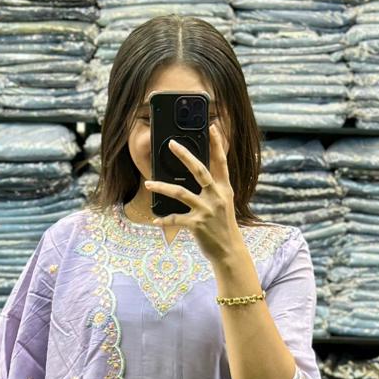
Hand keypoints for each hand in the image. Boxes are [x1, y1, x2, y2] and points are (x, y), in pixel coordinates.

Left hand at [144, 121, 241, 264]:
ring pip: (181, 193)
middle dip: (184, 155)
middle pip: (199, 170)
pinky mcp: (197, 224)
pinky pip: (176, 218)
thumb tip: (198, 174)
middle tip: (172, 143)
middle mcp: (216, 196)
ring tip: (148, 183)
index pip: (221, 162)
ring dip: (162, 187)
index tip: (212, 127)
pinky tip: (155, 219)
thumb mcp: (223, 204)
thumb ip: (214, 188)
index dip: (217, 144)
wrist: (229, 251)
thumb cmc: (223, 226)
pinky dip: (164, 219)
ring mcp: (206, 210)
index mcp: (224, 189)